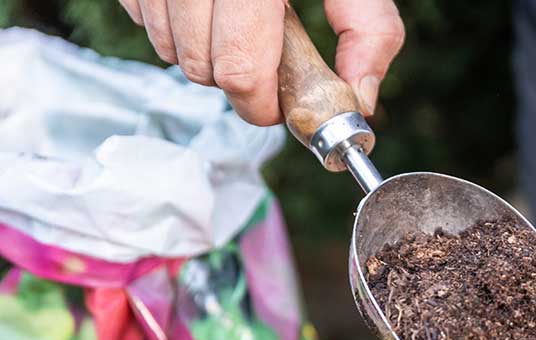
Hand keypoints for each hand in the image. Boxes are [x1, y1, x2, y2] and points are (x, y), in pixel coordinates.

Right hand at [119, 0, 404, 125]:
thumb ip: (368, 31)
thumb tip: (360, 97)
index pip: (241, 65)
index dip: (260, 102)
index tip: (277, 106)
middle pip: (200, 65)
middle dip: (234, 81)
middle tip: (261, 62)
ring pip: (166, 47)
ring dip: (201, 54)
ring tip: (233, 25)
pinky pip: (140, 16)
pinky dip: (171, 25)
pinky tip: (203, 5)